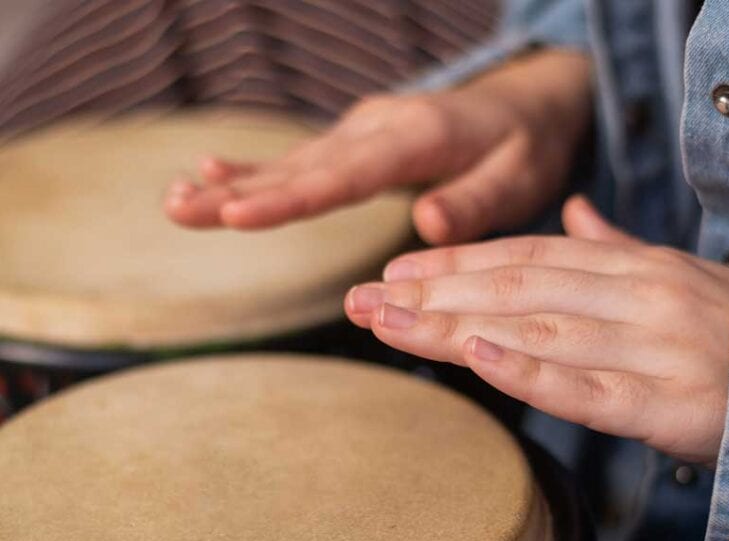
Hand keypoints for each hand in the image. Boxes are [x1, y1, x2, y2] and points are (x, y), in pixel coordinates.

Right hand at [164, 49, 591, 243]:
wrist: (529, 105)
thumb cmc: (527, 147)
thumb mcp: (521, 178)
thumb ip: (475, 202)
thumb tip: (425, 222)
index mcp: (418, 138)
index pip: (343, 177)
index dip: (288, 198)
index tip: (234, 213)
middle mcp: (379, 128)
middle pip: (301, 167)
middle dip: (237, 191)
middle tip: (174, 208)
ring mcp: (364, 132)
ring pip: (291, 162)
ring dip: (232, 182)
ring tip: (175, 198)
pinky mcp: (358, 143)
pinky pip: (302, 160)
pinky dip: (257, 169)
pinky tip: (212, 170)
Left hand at [344, 196, 728, 465]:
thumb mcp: (672, 275)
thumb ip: (617, 248)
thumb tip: (578, 213)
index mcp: (628, 266)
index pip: (523, 257)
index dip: (453, 263)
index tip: (394, 272)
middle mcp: (632, 296)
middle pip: (512, 290)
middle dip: (430, 294)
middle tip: (360, 300)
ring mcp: (648, 346)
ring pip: (533, 330)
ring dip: (452, 327)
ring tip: (387, 322)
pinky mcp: (664, 403)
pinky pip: (585, 386)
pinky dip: (527, 369)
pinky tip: (473, 356)